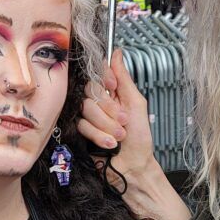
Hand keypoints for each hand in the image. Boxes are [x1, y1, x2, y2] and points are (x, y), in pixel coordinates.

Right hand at [78, 49, 156, 181]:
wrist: (132, 167)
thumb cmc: (139, 138)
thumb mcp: (136, 104)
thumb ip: (124, 78)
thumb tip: (117, 52)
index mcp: (112, 93)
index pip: (98, 73)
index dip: (104, 78)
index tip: (113, 87)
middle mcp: (98, 102)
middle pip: (91, 91)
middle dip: (109, 109)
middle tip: (124, 121)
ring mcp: (88, 117)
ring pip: (86, 109)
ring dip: (107, 125)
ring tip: (119, 136)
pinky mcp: (80, 131)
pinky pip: (82, 125)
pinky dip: (99, 135)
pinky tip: (109, 143)